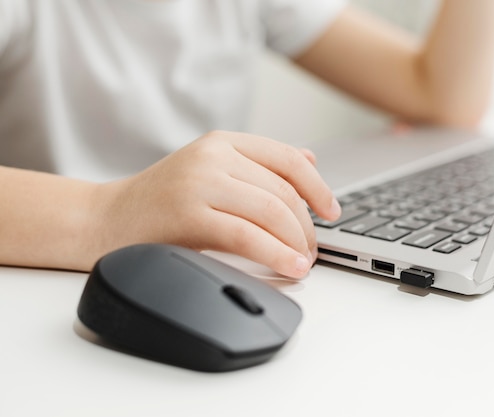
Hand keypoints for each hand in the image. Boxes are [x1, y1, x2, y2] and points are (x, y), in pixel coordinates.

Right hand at [94, 131, 340, 277]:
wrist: (106, 219)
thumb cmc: (162, 201)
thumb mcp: (212, 171)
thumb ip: (259, 165)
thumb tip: (310, 159)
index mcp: (222, 142)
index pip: (288, 159)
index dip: (318, 187)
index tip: (331, 211)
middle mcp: (213, 155)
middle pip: (283, 190)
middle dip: (307, 226)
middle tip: (312, 250)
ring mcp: (200, 182)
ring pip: (271, 211)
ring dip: (297, 242)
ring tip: (303, 262)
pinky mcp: (189, 213)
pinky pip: (248, 235)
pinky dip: (276, 253)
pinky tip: (289, 267)